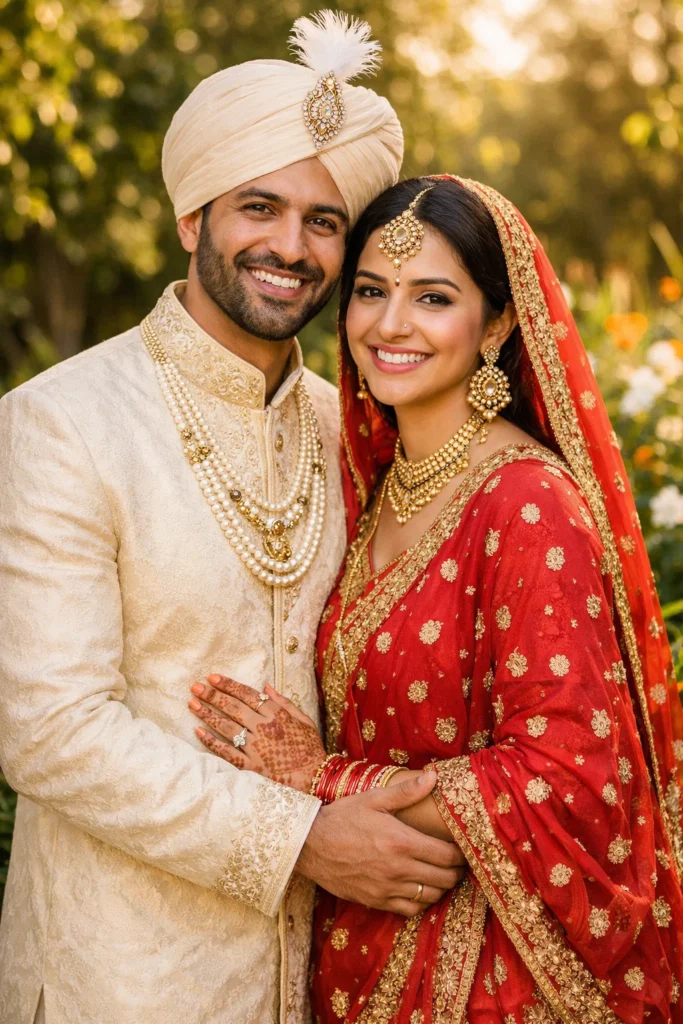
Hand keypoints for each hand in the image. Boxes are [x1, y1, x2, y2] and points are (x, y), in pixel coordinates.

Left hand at [188, 675, 324, 791]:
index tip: (212, 677)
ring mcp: (255, 748)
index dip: (228, 685)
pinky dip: (212, 743)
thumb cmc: (310, 747)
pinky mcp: (250, 767)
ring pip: (226, 727)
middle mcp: (263, 728)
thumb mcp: (303, 719)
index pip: (247, 695)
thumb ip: (283, 701)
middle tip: (195, 686)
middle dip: (212, 696)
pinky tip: (198, 732)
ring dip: (207, 715)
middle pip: (233, 708)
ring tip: (192, 704)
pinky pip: (227, 753)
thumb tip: (265, 687)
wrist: (315, 777)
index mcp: (276, 714)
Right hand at [297, 773, 467, 916]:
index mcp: (402, 841)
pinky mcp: (376, 901)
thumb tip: (433, 777)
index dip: (461, 854)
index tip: (463, 849)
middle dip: (456, 872)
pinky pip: (410, 910)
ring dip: (441, 887)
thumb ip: (406, 791)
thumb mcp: (373, 799)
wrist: (309, 845)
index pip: (447, 856)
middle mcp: (398, 868)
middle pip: (444, 879)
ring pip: (430, 897)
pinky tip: (419, 889)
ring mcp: (387, 888)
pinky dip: (421, 902)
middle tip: (457, 863)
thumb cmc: (342, 818)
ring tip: (441, 875)